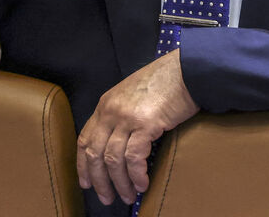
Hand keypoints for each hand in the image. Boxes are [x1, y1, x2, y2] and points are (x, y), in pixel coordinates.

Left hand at [76, 50, 198, 205]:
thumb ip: (122, 114)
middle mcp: (111, 111)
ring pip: (112, 159)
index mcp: (105, 104)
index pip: (85, 139)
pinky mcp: (145, 124)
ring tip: (129, 196)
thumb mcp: (132, 94)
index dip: (83, 165)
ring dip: (120, 183)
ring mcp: (127, 117)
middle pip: (95, 153)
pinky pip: (134, 158)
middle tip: (107, 198)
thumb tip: (121, 143)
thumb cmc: (165, 82)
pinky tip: (142, 183)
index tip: (86, 183)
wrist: (186, 70)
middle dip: (99, 180)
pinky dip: (136, 175)